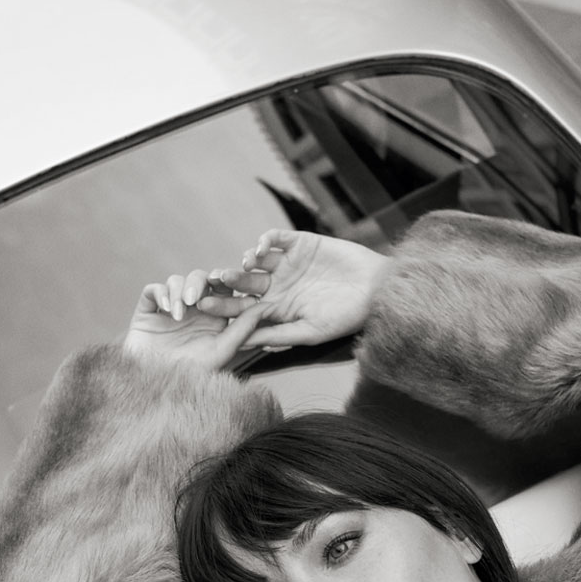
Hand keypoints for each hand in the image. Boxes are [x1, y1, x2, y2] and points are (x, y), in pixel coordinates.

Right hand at [123, 268, 266, 372]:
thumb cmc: (191, 375)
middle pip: (199, 279)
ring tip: (180, 313)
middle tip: (197, 298)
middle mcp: (192, 310)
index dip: (226, 281)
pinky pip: (153, 290)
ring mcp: (169, 309)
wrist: (155, 388)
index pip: (223, 288)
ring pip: (177, 281)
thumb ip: (244, 327)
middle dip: (199, 283)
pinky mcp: (148, 311)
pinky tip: (167, 310)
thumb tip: (266, 306)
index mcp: (213, 316)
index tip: (227, 284)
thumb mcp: (223, 351)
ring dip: (179, 292)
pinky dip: (161, 294)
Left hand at [196, 229, 390, 350]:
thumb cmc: (346, 317)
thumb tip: (243, 342)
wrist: (378, 290)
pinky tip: (261, 247)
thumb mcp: (310, 331)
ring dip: (246, 261)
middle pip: (245, 284)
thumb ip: (277, 335)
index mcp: (276, 309)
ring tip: (243, 265)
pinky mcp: (301, 243)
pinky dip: (267, 240)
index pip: (243, 308)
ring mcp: (288, 263)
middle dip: (228, 283)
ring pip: (257, 260)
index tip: (202, 307)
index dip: (223, 307)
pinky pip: (277, 239)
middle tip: (213, 281)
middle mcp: (277, 285)